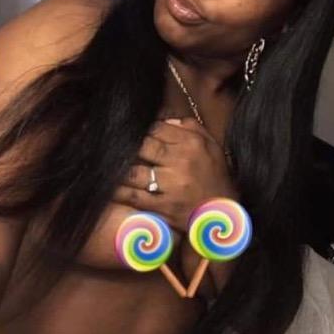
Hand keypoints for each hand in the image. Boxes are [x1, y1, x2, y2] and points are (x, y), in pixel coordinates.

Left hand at [112, 117, 238, 233]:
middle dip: (128, 147)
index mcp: (191, 144)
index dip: (141, 130)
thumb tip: (164, 120)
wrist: (224, 213)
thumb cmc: (215, 176)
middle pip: (142, 147)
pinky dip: (119, 192)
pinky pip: (133, 196)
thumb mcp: (210, 145)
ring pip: (133, 172)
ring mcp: (171, 185)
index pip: (156, 129)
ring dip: (120, 169)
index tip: (134, 134)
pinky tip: (112, 187)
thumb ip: (190, 127)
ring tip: (109, 165)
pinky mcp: (163, 206)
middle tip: (115, 147)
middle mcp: (181, 162)